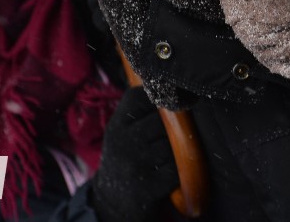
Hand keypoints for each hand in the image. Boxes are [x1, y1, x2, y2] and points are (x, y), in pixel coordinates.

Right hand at [91, 86, 178, 221]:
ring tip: (168, 157)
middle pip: (164, 121)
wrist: (111, 203)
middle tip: (171, 138)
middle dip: (173, 129)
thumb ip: (141, 111)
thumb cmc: (126, 158)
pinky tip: (167, 173)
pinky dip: (177, 173)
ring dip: (177, 152)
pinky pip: (175, 170)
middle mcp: (122, 141)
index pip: (142, 96)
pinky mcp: (146, 187)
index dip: (160, 101)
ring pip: (172, 146)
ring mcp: (134, 164)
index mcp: (117, 124)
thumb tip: (175, 85)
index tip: (165, 110)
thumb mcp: (122, 132)